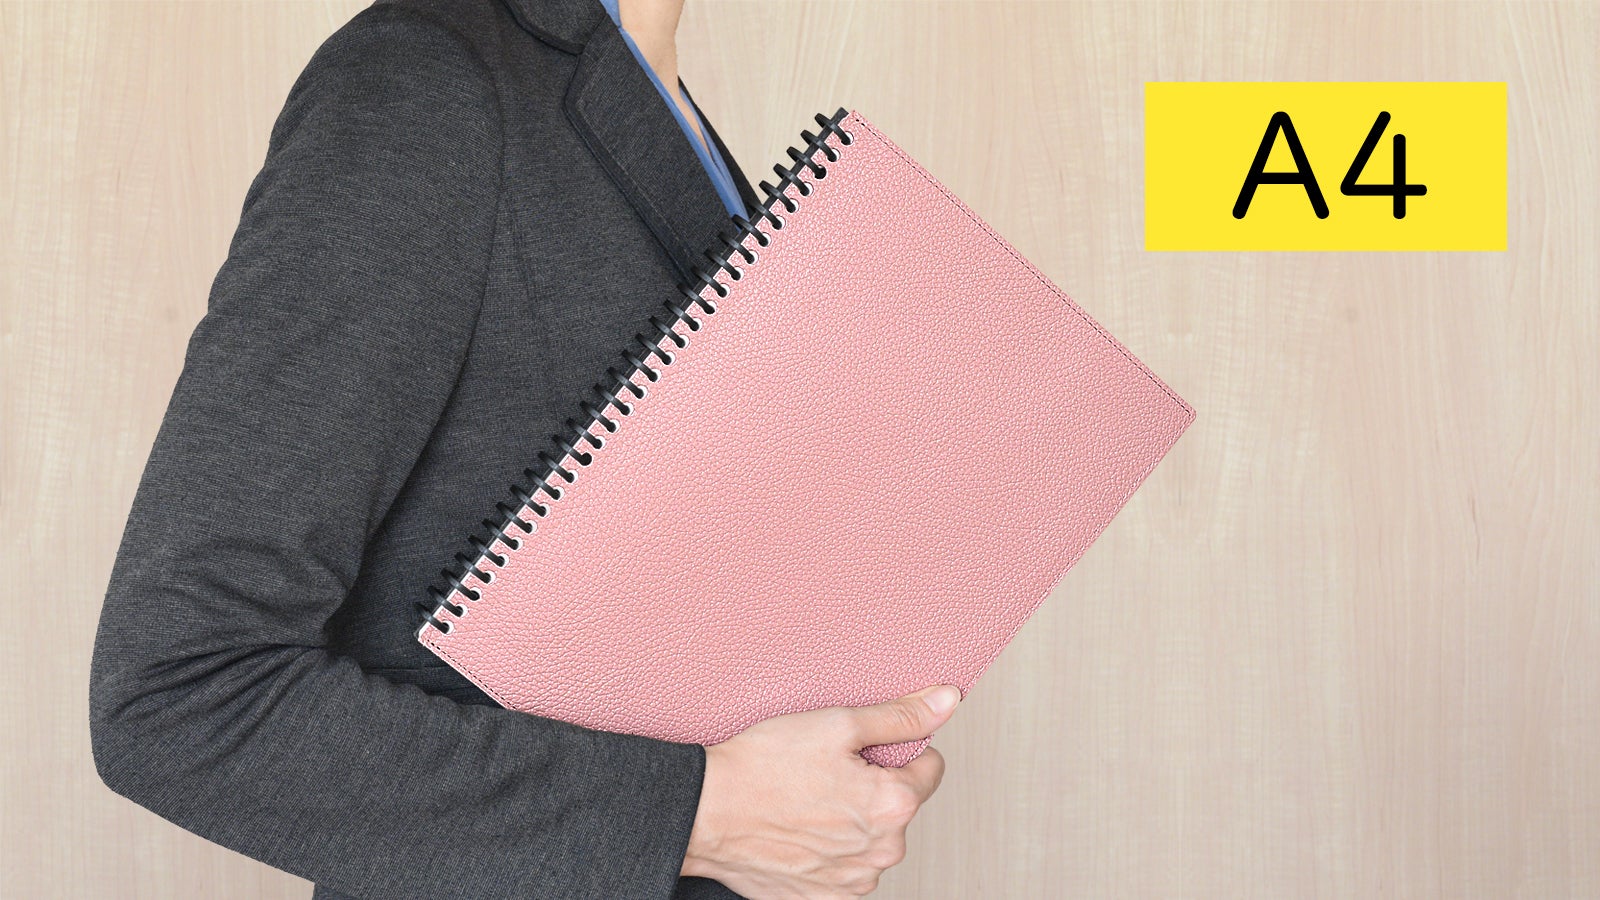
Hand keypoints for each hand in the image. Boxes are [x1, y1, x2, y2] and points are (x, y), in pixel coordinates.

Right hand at [680, 684, 961, 898]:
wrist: (705, 811)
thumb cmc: (762, 766)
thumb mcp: (837, 724)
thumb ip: (901, 716)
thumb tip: (947, 701)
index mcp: (895, 805)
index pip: (929, 766)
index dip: (895, 749)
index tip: (857, 750)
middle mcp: (882, 852)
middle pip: (899, 805)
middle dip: (873, 786)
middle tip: (825, 772)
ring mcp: (854, 882)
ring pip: (872, 838)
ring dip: (851, 820)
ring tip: (807, 801)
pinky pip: (845, 868)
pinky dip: (829, 850)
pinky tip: (799, 830)